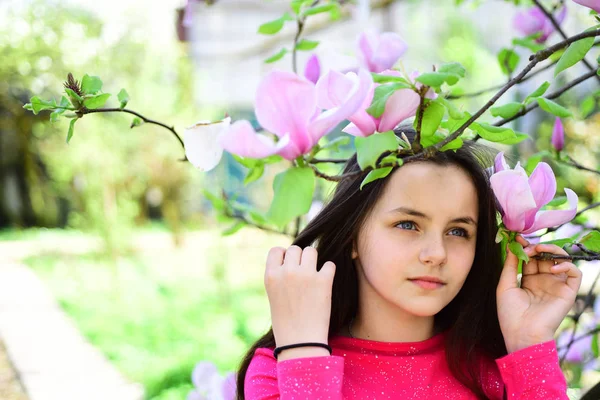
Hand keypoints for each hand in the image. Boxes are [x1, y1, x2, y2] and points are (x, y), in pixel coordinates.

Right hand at [264, 246, 335, 349]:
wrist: (301, 342)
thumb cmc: (286, 323)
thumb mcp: (273, 296)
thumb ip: (280, 276)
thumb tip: (292, 259)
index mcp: (271, 276)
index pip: (276, 250)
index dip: (284, 256)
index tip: (289, 267)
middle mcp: (286, 272)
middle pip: (295, 249)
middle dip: (300, 258)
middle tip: (304, 274)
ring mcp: (305, 275)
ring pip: (312, 251)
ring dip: (314, 261)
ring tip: (314, 276)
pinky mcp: (323, 281)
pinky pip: (329, 264)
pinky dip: (328, 272)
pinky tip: (325, 283)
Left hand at [496, 235, 581, 352]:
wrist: (521, 333)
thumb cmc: (510, 313)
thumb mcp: (505, 285)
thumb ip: (510, 265)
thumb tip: (512, 245)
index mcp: (529, 280)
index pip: (532, 258)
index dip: (526, 247)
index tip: (517, 238)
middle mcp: (544, 281)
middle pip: (546, 256)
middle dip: (537, 247)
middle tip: (528, 245)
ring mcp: (556, 286)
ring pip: (562, 261)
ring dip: (552, 251)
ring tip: (539, 249)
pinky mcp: (568, 293)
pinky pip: (575, 274)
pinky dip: (567, 265)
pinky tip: (553, 267)